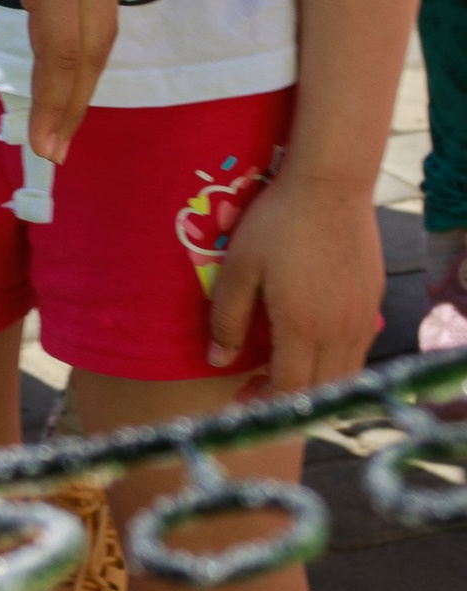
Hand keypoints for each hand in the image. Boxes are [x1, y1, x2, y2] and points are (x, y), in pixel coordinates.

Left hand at [0, 0, 118, 164]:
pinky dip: (94, 40)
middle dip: (75, 103)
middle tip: (58, 147)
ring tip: (69, 112)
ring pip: (103, 29)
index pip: (61, 54)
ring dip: (88, 76)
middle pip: (90, 51)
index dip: (55, 103)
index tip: (46, 149)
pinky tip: (78, 49)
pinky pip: (104, 4)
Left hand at [204, 162, 380, 388]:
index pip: (288, 392)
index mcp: (303, 329)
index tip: (241, 405)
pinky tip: (312, 345)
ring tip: (282, 371)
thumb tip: (217, 360)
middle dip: (287, 401)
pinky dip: (335, 363)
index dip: (263, 406)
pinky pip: (358, 350)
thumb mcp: (240, 267)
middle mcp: (339, 333)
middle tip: (256, 391)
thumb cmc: (278, 221)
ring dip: (314, 385)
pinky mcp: (373, 301)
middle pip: (319, 392)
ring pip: (344, 376)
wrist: (331, 184)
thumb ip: (227, 318)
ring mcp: (362, 319)